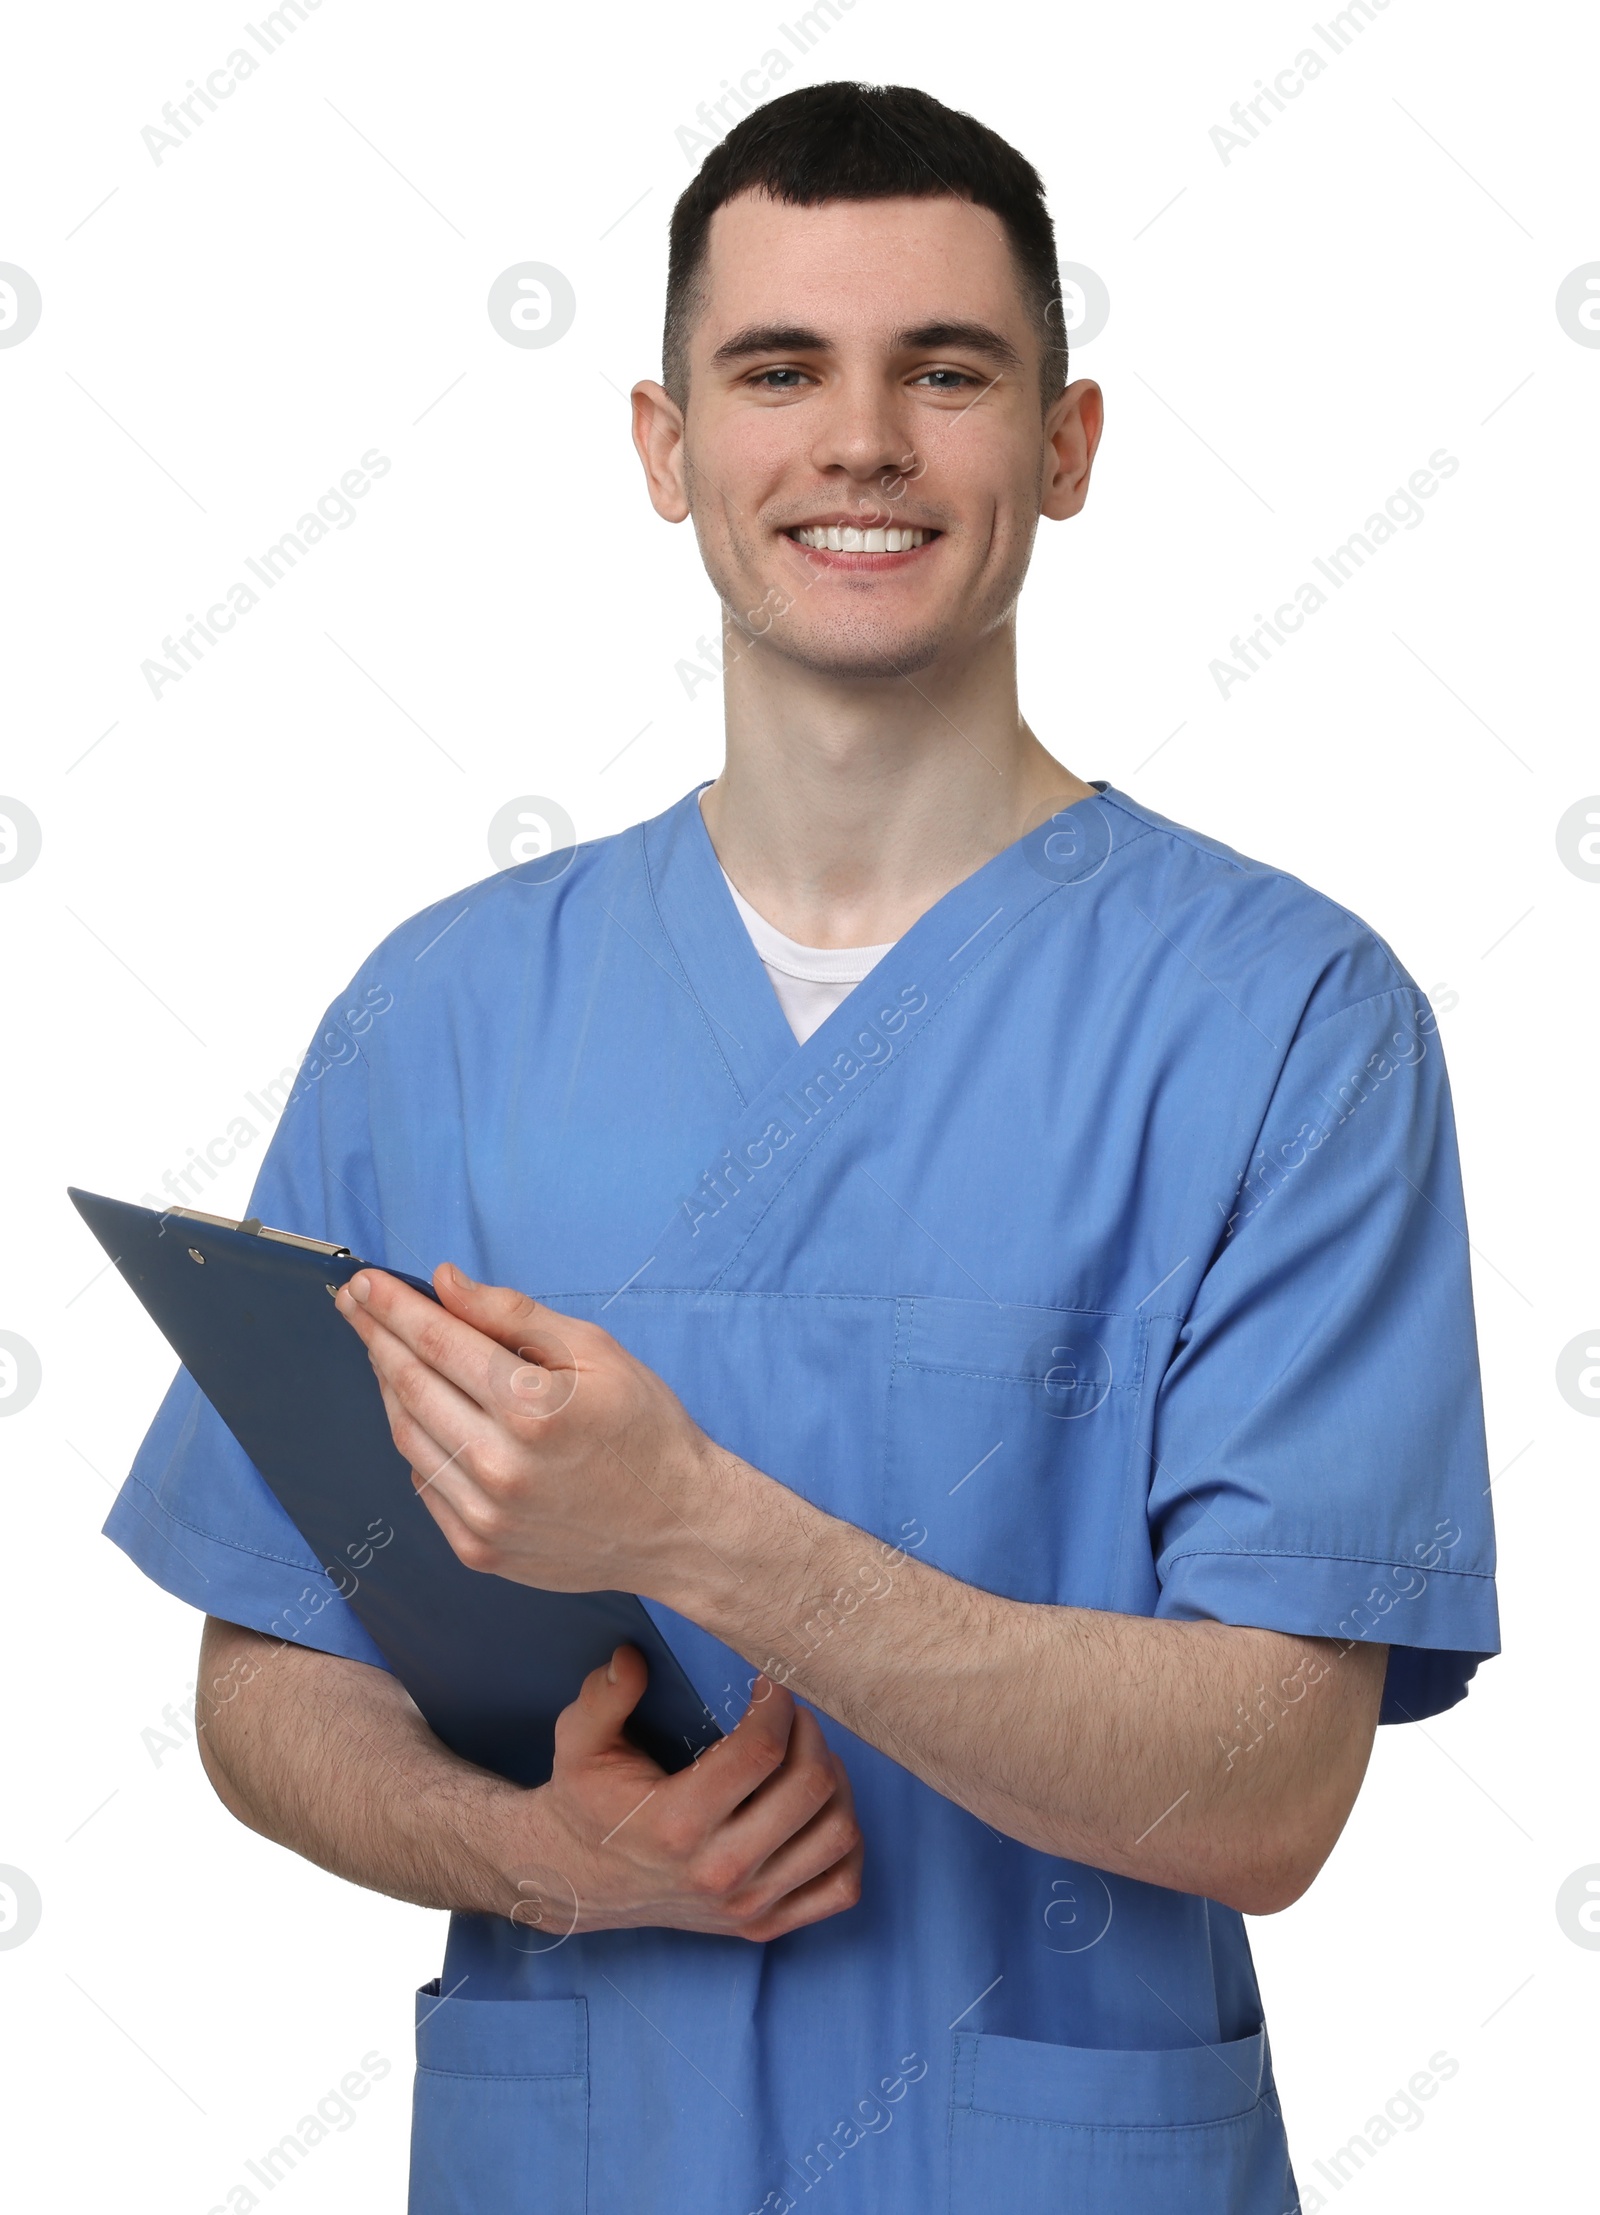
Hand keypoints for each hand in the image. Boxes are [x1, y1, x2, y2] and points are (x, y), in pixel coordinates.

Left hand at [335, 1263, 728, 1599]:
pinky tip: (422, 1413)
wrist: (678, 1527)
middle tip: (354, 1305)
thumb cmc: (645, 1430)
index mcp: (535, 1407)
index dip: (394, 1308)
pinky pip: (423, 1485)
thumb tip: (444, 1284)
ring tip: (384, 1352)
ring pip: (407, 1437)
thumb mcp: (597, 1351)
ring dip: (387, 1387)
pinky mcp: (479, 1549)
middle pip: (411, 1386)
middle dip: (376, 1337)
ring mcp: (485, 1515)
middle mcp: (502, 1465)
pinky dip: (415, 1442)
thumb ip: (514, 1315)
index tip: (365, 1283)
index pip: (440, 1342)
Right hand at [501, 1646, 863, 1940]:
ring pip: (836, 1835)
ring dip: (835, 1781)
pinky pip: (840, 1888)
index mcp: (677, 1824)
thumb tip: (633, 1657)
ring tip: (806, 1754)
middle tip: (789, 1714)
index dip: (776, 1705)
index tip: (766, 1685)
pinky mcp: (761, 1926)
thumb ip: (604, 1696)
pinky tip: (820, 1810)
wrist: (577, 1880)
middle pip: (809, 1789)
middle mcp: (719, 1871)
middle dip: (810, 1734)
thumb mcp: (578, 1743)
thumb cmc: (586, 1802)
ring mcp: (746, 1905)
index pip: (761, 1753)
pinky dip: (847, 1845)